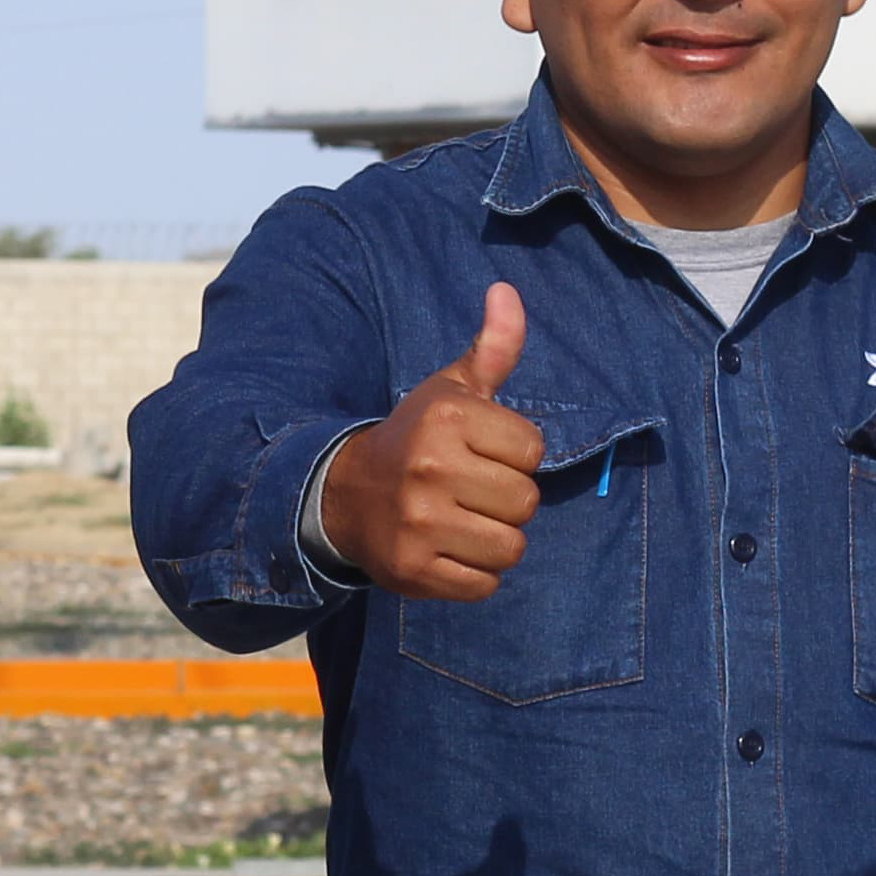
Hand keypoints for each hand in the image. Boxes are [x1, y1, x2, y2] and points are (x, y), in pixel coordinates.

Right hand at [316, 283, 542, 599]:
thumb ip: (491, 348)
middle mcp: (430, 469)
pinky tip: (447, 551)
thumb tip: (507, 291)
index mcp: (446, 419)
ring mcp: (419, 523)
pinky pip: (484, 585)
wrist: (342, 494)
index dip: (513, 455)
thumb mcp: (450, 390)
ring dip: (492, 540)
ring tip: (460, 522)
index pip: (533, 450)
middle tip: (467, 492)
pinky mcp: (412, 570)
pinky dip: (473, 575)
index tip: (477, 453)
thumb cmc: (415, 439)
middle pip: (526, 502)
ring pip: (510, 547)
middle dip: (505, 500)